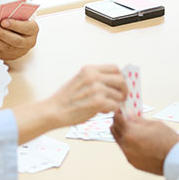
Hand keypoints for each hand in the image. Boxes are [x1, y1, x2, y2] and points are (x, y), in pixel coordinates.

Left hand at [0, 18, 38, 60]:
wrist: (17, 32)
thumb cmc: (17, 20)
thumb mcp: (18, 16)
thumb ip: (12, 15)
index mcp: (33, 29)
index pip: (26, 28)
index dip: (15, 25)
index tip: (3, 21)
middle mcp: (28, 42)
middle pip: (16, 40)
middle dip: (2, 34)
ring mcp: (20, 51)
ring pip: (7, 48)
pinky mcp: (10, 56)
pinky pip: (0, 52)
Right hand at [12, 64, 127, 143]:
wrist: (54, 111)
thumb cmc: (65, 99)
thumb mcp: (79, 80)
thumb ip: (95, 79)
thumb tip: (114, 84)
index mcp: (89, 69)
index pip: (115, 68)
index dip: (121, 77)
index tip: (121, 85)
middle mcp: (94, 76)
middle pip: (121, 80)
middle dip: (124, 90)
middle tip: (122, 97)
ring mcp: (97, 89)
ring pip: (119, 95)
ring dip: (116, 102)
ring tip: (107, 106)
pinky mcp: (98, 102)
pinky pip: (115, 106)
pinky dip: (112, 110)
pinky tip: (103, 111)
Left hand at [111, 109, 178, 174]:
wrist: (177, 161)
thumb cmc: (169, 141)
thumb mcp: (155, 124)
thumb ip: (138, 120)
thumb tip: (129, 116)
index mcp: (130, 133)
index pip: (116, 119)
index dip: (119, 112)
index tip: (122, 110)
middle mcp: (126, 145)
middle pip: (114, 130)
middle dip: (118, 123)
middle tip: (126, 118)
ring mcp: (129, 156)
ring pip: (119, 141)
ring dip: (122, 134)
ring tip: (134, 130)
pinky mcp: (133, 163)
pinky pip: (126, 150)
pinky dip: (128, 144)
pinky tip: (139, 141)